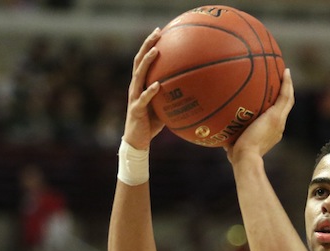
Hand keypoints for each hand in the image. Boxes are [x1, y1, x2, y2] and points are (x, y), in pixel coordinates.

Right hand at [122, 28, 165, 150]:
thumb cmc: (152, 123)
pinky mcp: (136, 110)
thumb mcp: (164, 105)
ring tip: (156, 51)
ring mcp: (134, 97)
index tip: (159, 31)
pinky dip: (150, 91)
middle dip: (147, 45)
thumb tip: (195, 88)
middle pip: (138, 61)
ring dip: (147, 62)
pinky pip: (144, 98)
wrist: (138, 141)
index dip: (149, 45)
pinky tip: (158, 84)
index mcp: (140, 84)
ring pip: (138, 75)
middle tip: (157, 32)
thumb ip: (173, 95)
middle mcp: (135, 87)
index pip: (143, 60)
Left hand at [224, 68, 294, 161]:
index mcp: (271, 132)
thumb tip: (216, 134)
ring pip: (288, 99)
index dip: (276, 105)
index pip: (276, 116)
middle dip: (285, 92)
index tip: (272, 96)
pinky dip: (287, 84)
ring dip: (288, 85)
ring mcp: (279, 121)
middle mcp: (279, 126)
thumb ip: (229, 137)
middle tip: (283, 78)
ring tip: (285, 72)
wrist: (246, 157)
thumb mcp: (233, 145)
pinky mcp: (276, 116)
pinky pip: (284, 96)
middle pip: (285, 105)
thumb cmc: (237, 155)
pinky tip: (285, 71)